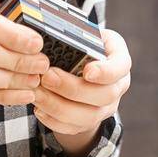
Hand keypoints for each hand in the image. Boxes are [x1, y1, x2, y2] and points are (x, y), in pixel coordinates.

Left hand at [33, 28, 130, 156]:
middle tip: (47, 77)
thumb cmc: (81, 43)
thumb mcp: (83, 32)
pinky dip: (54, 121)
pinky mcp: (90, 121)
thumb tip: (46, 28)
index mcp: (119, 60)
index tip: (87, 70)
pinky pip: (74, 128)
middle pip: (104, 95)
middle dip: (73, 88)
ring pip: (89, 116)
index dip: (106, 72)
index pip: (120, 68)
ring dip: (59, 106)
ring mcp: (106, 107)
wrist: (84, 65)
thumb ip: (73, 31)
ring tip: (37, 93)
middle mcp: (118, 86)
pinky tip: (39, 108)